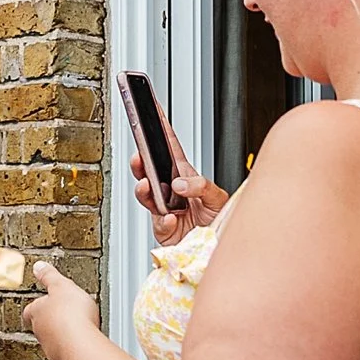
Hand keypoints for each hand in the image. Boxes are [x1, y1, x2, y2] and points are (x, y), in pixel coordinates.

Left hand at [22, 262, 101, 359]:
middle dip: (49, 321)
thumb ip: (50, 276)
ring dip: (61, 336)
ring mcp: (50, 348)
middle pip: (40, 326)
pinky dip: (72, 350)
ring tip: (74, 331)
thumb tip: (38, 266)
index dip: (37, 306)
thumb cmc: (71, 317)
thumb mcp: (62, 286)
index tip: (43, 303)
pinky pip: (66, 355)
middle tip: (61, 316)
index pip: (30, 309)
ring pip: (53, 341)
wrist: (80, 347)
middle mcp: (40, 332)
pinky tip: (82, 346)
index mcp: (37, 312)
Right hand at [132, 127, 225, 246]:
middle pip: (150, 170)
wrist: (218, 249)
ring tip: (146, 185)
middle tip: (139, 155)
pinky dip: (165, 220)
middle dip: (140, 161)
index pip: (171, 147)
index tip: (152, 110)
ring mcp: (165, 209)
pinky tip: (172, 218)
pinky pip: (158, 222)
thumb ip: (200, 186)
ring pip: (146, 195)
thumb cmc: (220, 221)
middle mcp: (171, 191)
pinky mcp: (163, 229)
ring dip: (144, 189)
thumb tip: (179, 184)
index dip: (161, 128)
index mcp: (185, 176)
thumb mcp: (218, 197)